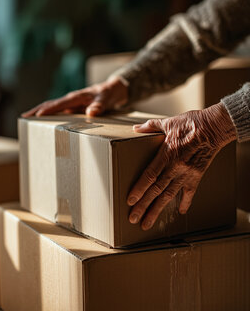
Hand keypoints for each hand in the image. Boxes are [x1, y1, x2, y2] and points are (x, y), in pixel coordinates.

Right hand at [22, 77, 127, 116]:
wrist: (114, 89)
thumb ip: (100, 106)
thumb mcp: (106, 99)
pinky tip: (45, 123)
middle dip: (36, 110)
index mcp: (77, 97)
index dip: (48, 109)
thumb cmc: (109, 93)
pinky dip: (50, 116)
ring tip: (27, 121)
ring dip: (40, 112)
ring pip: (53, 107)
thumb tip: (91, 113)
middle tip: (23, 117)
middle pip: (50, 104)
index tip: (36, 115)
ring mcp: (72, 104)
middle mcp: (71, 99)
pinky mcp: (74, 108)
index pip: (60, 103)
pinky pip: (59, 112)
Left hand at [127, 102, 236, 230]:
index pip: (149, 176)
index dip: (139, 189)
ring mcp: (187, 173)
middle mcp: (176, 167)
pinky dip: (185, 202)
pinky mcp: (197, 175)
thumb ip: (151, 127)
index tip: (130, 201)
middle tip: (133, 218)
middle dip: (144, 206)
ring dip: (157, 210)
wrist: (215, 127)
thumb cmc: (191, 123)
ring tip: (148, 223)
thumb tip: (136, 128)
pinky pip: (190, 192)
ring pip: (169, 195)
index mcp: (166, 154)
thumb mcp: (168, 122)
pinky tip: (180, 212)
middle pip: (156, 190)